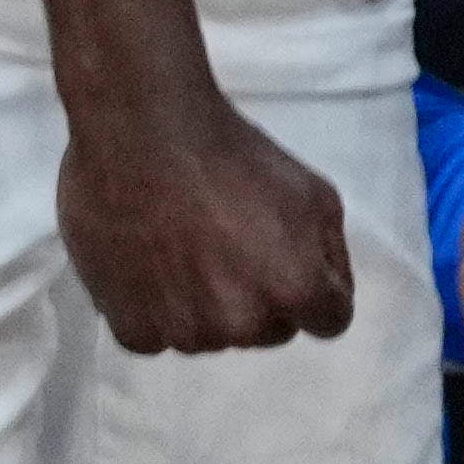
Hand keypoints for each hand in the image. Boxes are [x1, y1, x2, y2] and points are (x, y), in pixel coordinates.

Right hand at [57, 84, 358, 359]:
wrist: (140, 127)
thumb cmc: (231, 152)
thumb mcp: (315, 192)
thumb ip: (330, 253)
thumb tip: (323, 288)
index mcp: (297, 293)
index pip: (326, 320)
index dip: (308, 283)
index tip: (277, 254)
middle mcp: (244, 325)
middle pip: (265, 329)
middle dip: (254, 295)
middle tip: (223, 244)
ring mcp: (185, 330)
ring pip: (207, 333)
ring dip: (199, 304)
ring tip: (176, 248)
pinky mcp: (133, 327)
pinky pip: (152, 336)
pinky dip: (149, 309)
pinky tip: (144, 266)